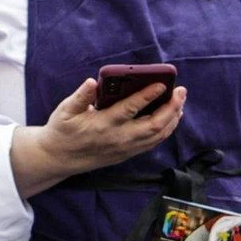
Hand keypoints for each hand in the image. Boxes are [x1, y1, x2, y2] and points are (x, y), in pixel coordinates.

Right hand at [18, 74, 184, 191]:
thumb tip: (93, 81)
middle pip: (154, 124)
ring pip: (158, 135)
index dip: (148, 95)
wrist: (59, 158)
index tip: (162, 84)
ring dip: (173, 118)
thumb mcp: (65, 110)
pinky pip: (154, 142)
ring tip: (180, 101)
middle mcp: (119, 138)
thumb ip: (81, 96)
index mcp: (103, 124)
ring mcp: (126, 148)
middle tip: (181, 90)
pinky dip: (167, 129)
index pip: (130, 109)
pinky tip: (172, 117)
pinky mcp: (128, 154)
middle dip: (171, 107)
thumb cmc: (62, 130)